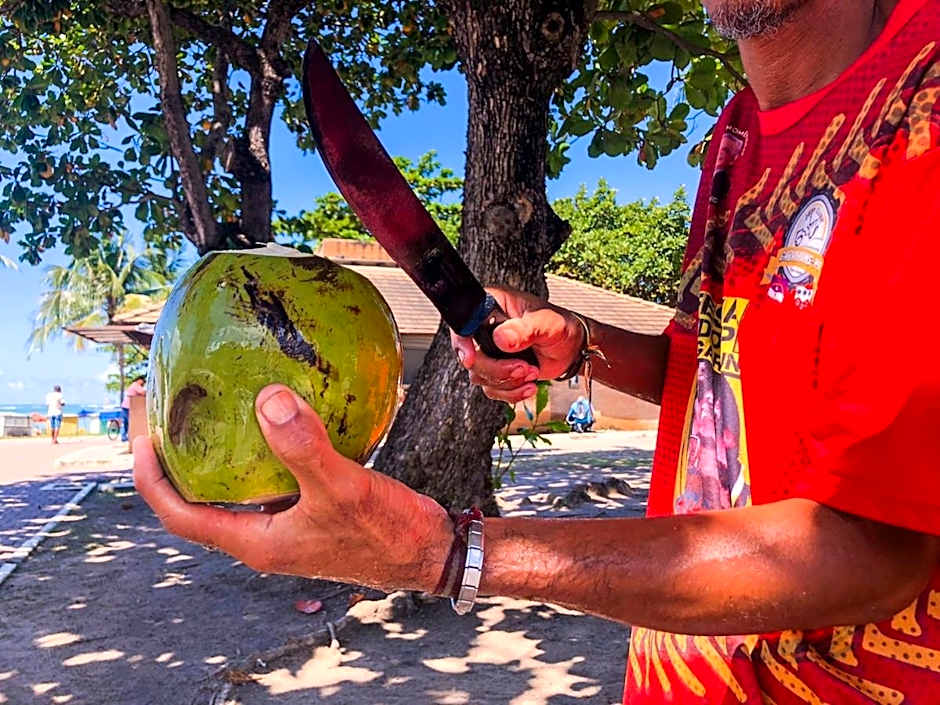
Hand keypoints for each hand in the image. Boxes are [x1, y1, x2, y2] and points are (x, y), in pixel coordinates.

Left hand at [134, 385, 452, 590]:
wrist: (431, 552)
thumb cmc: (388, 534)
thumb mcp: (343, 489)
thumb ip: (303, 448)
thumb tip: (267, 400)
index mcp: (257, 542)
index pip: (180, 514)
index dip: (150, 475)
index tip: (141, 431)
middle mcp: (265, 535)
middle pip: (197, 496)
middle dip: (173, 454)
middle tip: (162, 406)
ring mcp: (288, 523)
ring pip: (234, 486)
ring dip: (212, 451)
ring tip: (206, 406)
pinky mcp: (311, 509)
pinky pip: (270, 476)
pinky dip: (259, 448)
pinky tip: (275, 417)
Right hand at [450, 287, 584, 402]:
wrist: (572, 348)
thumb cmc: (560, 326)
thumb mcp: (547, 322)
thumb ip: (525, 329)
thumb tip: (502, 339)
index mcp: (492, 306)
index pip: (464, 323)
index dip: (462, 342)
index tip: (470, 358)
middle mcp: (486, 328)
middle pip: (471, 357)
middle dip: (497, 369)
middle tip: (523, 368)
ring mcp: (490, 351)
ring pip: (480, 376)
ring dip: (508, 382)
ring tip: (533, 373)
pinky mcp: (497, 370)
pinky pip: (492, 389)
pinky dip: (511, 392)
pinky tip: (529, 386)